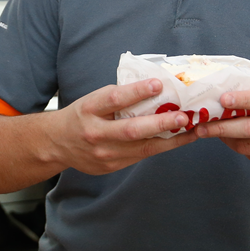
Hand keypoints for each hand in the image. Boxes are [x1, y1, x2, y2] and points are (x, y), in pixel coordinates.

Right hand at [52, 79, 196, 174]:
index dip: (136, 91)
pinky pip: (140, 156)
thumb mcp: (93, 100)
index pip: (114, 99)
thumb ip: (118, 97)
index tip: (158, 84)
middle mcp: (95, 133)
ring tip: (192, 130)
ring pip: (141, 148)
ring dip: (170, 140)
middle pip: (131, 130)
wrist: (57, 143)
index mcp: (89, 109)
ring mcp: (103, 154)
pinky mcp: (111, 166)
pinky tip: (178, 140)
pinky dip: (161, 147)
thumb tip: (154, 88)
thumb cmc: (81, 115)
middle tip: (184, 116)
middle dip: (160, 124)